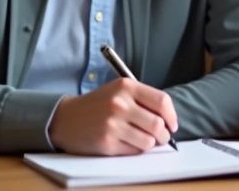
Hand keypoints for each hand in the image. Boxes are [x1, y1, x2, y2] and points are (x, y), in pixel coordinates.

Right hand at [48, 78, 177, 155]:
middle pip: (158, 124)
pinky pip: (134, 151)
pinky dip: (136, 149)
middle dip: (165, 135)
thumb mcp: (119, 91)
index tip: (172, 124)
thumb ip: (143, 100)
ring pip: (148, 141)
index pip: (162, 101)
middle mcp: (120, 104)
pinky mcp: (106, 143)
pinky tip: (128, 143)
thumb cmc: (97, 105)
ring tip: (144, 140)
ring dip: (151, 144)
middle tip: (162, 137)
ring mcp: (113, 124)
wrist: (66, 118)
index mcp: (126, 87)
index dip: (172, 116)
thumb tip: (168, 120)